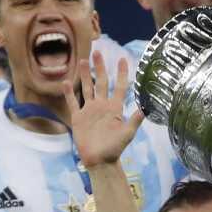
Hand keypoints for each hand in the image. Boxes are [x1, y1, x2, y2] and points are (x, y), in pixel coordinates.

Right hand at [64, 52, 143, 167]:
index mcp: (115, 108)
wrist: (100, 160)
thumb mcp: (127, 133)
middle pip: (101, 82)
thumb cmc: (115, 148)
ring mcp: (89, 111)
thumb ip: (134, 120)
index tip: (122, 59)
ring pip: (86, 88)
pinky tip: (65, 82)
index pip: (120, 87)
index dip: (121, 73)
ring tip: (81, 60)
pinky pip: (73, 102)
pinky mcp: (78, 117)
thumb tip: (145, 109)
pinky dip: (68, 93)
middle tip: (97, 52)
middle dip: (100, 68)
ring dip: (84, 75)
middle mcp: (102, 106)